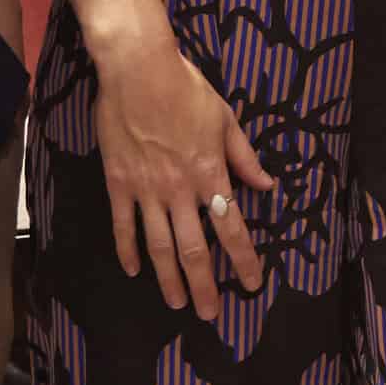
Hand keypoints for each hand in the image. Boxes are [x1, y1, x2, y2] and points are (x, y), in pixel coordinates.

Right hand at [93, 28, 278, 317]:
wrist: (137, 71)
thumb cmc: (186, 89)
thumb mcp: (225, 119)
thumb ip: (244, 157)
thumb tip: (266, 185)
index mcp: (210, 174)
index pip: (231, 227)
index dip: (244, 259)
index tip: (253, 283)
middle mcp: (180, 190)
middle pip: (194, 248)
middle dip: (204, 285)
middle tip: (210, 314)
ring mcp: (146, 190)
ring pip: (159, 245)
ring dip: (169, 278)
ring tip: (177, 302)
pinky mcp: (119, 184)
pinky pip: (123, 225)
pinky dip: (128, 250)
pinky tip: (134, 270)